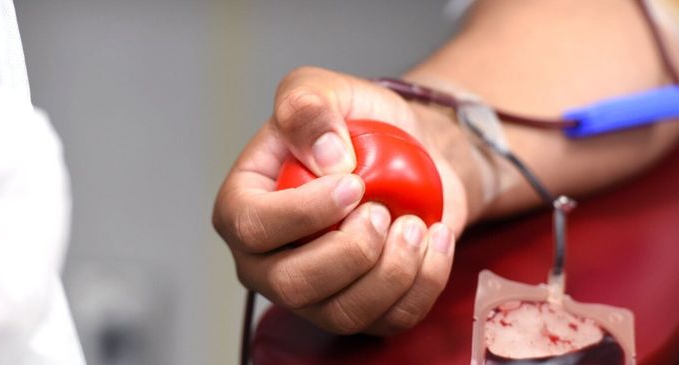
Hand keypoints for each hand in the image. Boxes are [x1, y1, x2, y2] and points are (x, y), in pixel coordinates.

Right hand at [213, 66, 483, 333]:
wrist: (413, 153)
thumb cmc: (359, 125)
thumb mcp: (325, 89)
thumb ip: (307, 105)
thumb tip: (326, 159)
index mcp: (243, 207)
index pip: (251, 228)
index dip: (303, 213)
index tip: (354, 183)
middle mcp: (268, 261)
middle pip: (292, 286)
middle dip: (350, 251)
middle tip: (384, 211)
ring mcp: (315, 293)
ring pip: (342, 312)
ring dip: (391, 271)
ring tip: (415, 225)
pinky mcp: (362, 309)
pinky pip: (388, 320)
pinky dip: (423, 283)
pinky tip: (435, 241)